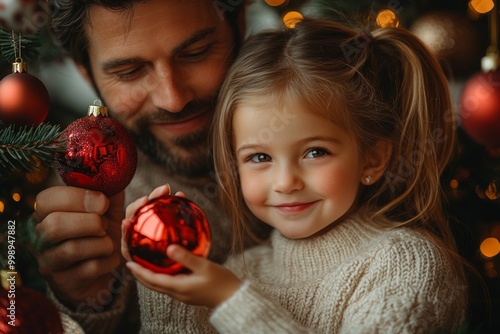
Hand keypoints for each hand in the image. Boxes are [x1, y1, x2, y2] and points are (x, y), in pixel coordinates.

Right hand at [33, 186, 124, 310]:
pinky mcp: (63, 282)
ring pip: (73, 249)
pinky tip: (109, 259)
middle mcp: (39, 237)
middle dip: (92, 222)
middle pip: (55, 225)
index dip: (78, 197)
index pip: (46, 199)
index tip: (103, 202)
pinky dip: (108, 261)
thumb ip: (113, 192)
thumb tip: (134, 180)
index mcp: (45, 212)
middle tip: (105, 225)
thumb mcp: (108, 209)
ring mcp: (48, 262)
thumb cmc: (101, 233)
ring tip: (107, 242)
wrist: (103, 269)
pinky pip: (90, 268)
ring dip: (102, 243)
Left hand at [123, 183, 241, 307]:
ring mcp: (182, 294)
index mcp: (179, 287)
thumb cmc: (221, 282)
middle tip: (131, 264)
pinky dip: (159, 277)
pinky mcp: (187, 292)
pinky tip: (163, 269)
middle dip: (140, 275)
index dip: (139, 272)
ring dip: (148, 277)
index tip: (128, 264)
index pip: (152, 280)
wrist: (234, 298)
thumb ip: (186, 257)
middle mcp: (177, 292)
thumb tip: (169, 247)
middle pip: (152, 285)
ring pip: (159, 286)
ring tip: (142, 266)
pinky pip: (168, 285)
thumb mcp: (205, 266)